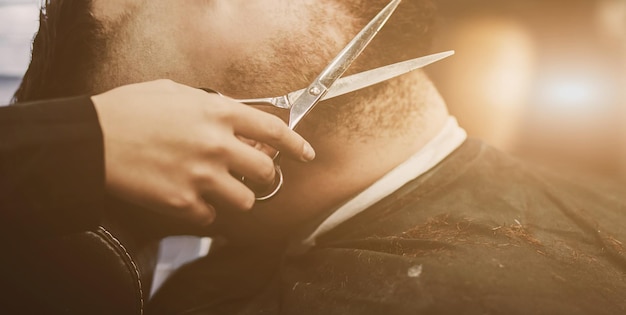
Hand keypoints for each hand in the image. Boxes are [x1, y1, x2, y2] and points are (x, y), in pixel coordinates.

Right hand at [92, 80, 314, 225]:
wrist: (94, 138)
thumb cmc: (131, 109)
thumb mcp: (176, 92)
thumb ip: (211, 105)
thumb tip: (231, 116)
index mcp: (219, 114)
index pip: (274, 130)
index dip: (296, 144)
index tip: (306, 154)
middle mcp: (217, 145)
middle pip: (265, 172)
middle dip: (262, 175)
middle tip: (249, 173)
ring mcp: (202, 176)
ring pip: (245, 200)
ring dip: (236, 196)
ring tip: (216, 187)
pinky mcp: (183, 202)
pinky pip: (211, 216)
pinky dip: (204, 210)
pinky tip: (189, 198)